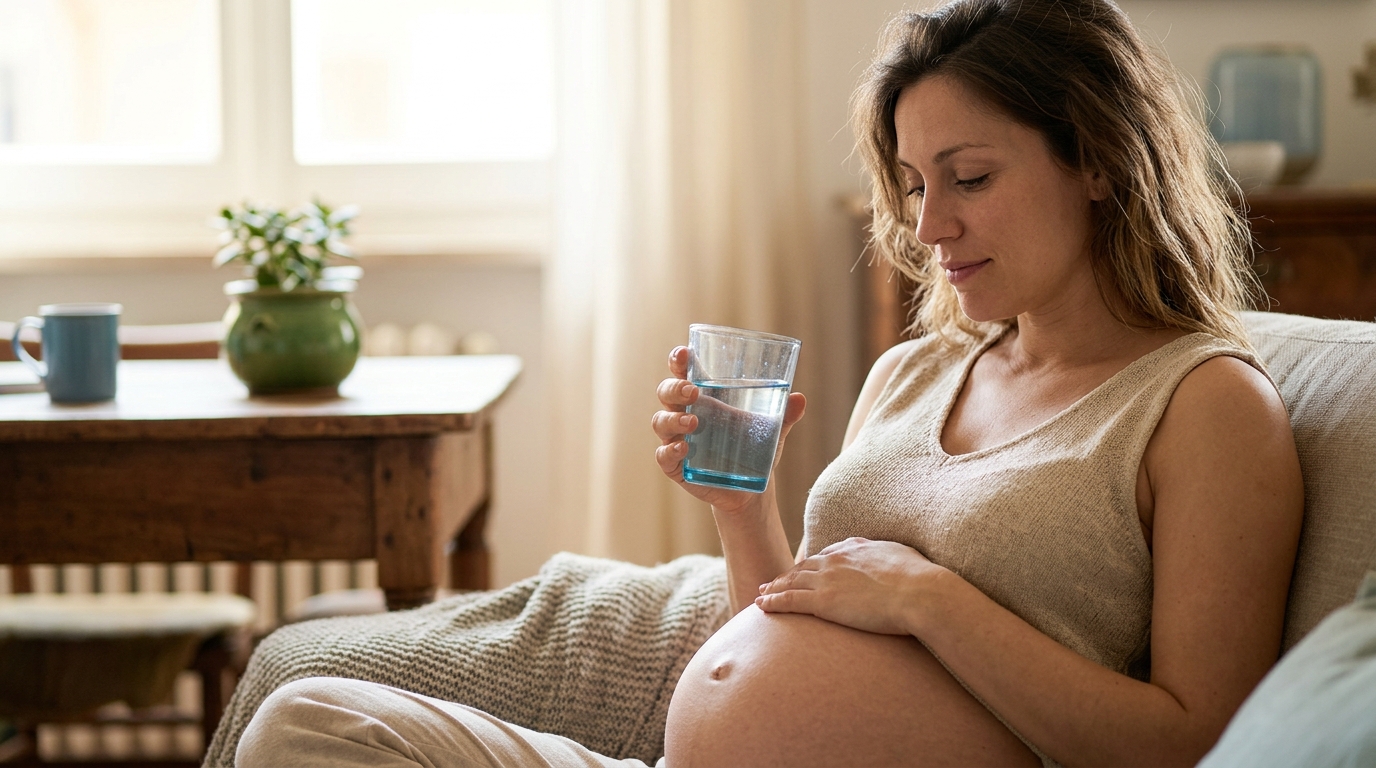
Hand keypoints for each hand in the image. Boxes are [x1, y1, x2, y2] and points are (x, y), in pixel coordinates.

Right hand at [651, 345, 805, 514]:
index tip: (683, 353)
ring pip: (661, 422)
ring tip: (693, 424)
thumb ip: (785, 414)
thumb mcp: (772, 430)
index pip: (683, 371)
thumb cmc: (754, 448)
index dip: (678, 360)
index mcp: (704, 397)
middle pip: (666, 392)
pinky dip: (669, 451)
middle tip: (693, 392)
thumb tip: (800, 399)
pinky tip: (683, 449)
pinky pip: (663, 456)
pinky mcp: (676, 466)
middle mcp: (685, 413)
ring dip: (673, 419)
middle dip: (675, 388)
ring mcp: (677, 439)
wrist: (751, 488)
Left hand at [755, 537, 944, 635]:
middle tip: (771, 582)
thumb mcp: (901, 556)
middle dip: (786, 575)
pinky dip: (772, 601)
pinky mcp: (823, 601)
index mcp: (855, 548)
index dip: (811, 564)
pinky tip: (761, 605)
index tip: (802, 570)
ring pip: (791, 582)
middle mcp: (836, 560)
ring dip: (773, 587)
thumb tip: (886, 559)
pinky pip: (789, 600)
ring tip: (761, 593)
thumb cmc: (919, 579)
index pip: (825, 555)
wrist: (919, 592)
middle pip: (803, 567)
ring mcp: (827, 580)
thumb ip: (886, 555)